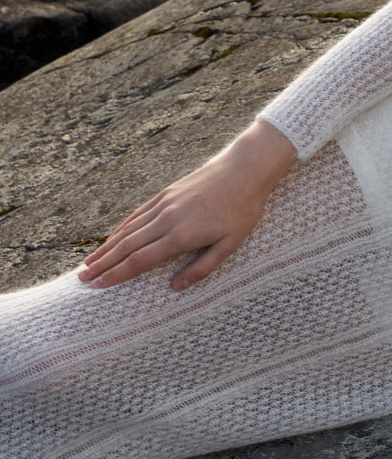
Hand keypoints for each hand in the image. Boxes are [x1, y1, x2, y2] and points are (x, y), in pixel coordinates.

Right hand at [77, 120, 296, 291]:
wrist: (244, 170)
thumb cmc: (242, 211)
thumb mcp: (230, 245)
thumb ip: (202, 268)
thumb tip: (176, 288)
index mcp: (182, 236)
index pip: (141, 260)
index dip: (117, 274)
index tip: (98, 286)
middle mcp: (166, 219)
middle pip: (127, 246)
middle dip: (103, 264)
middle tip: (81, 279)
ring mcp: (163, 204)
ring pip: (128, 230)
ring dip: (106, 248)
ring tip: (88, 263)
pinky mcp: (165, 194)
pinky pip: (137, 215)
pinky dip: (120, 229)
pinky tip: (111, 238)